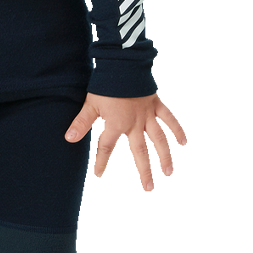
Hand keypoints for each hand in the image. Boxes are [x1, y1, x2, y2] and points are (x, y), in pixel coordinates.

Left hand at [64, 92, 182, 188]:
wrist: (122, 64)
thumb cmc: (104, 85)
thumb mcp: (90, 104)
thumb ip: (81, 122)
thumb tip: (68, 138)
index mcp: (116, 124)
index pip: (108, 148)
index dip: (102, 163)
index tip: (99, 178)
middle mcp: (134, 123)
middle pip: (140, 151)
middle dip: (145, 171)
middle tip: (150, 188)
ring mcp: (147, 115)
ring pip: (158, 139)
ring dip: (164, 156)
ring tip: (168, 172)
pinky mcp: (156, 105)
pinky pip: (169, 119)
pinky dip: (177, 131)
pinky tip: (184, 144)